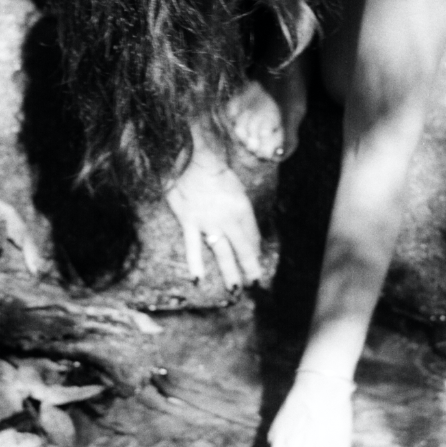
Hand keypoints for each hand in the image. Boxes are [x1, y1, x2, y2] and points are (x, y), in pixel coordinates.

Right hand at [165, 145, 261, 290]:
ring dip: (230, 272)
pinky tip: (198, 279)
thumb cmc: (213, 170)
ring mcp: (209, 221)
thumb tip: (242, 230)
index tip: (255, 259)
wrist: (191, 157)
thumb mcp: (234, 188)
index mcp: (242, 207)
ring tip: (236, 289)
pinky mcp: (190, 221)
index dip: (254, 249)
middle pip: (242, 247)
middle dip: (250, 266)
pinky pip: (193, 247)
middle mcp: (228, 218)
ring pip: (222, 252)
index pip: (252, 235)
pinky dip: (196, 263)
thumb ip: (238, 210)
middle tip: (256, 282)